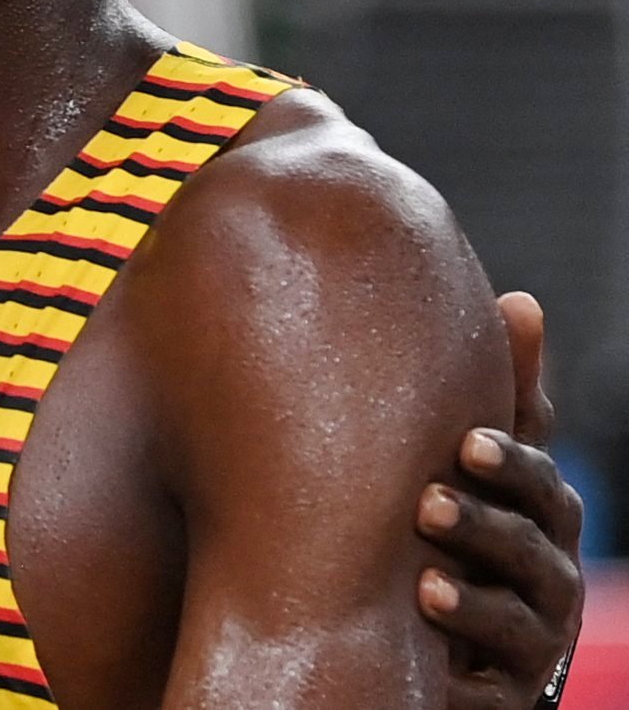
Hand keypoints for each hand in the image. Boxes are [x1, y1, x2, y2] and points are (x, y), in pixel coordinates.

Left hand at [419, 292, 584, 708]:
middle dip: (487, 526)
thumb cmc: (455, 532)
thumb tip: (521, 300)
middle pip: (532, 550)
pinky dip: (467, 664)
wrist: (436, 640)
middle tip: (427, 502)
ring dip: (473, 598)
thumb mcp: (475, 470)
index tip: (467, 443)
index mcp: (539, 517)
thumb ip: (502, 399)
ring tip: (423, 580)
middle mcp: (546, 578)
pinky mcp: (507, 693)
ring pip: (519, 619)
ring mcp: (532, 639)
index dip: (512, 465)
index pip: (539, 485)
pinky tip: (429, 642)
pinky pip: (497, 686)